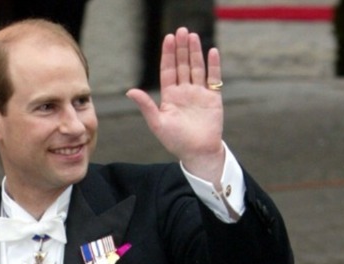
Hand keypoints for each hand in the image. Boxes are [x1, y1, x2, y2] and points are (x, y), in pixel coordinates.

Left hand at [126, 27, 224, 182]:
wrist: (197, 152)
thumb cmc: (175, 141)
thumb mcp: (157, 123)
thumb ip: (146, 106)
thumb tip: (130, 91)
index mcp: (169, 96)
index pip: (167, 70)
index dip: (167, 55)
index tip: (168, 38)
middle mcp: (184, 92)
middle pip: (182, 65)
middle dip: (181, 48)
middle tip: (181, 30)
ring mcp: (199, 93)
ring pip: (196, 68)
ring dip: (195, 52)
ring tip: (193, 36)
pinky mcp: (213, 98)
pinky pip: (214, 78)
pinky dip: (213, 65)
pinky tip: (211, 51)